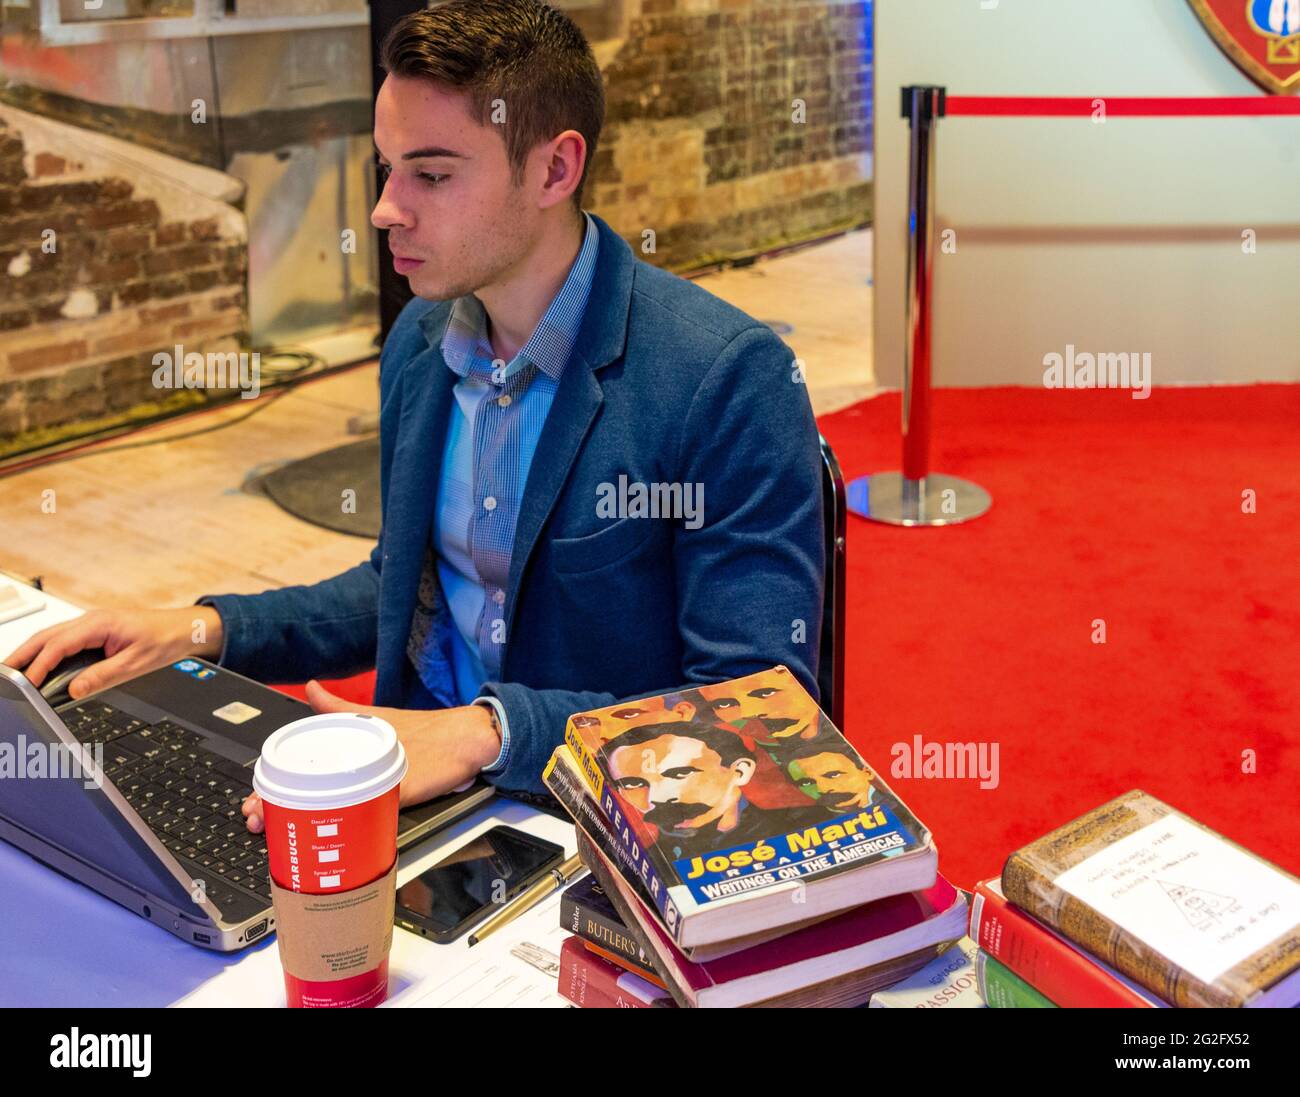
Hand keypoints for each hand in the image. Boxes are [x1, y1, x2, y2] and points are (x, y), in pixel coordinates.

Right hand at [2, 606, 223, 699]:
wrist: (183, 629)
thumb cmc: (164, 640)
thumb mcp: (135, 663)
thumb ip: (103, 676)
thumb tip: (75, 690)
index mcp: (99, 624)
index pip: (58, 645)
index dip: (39, 665)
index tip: (27, 683)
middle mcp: (91, 620)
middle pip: (46, 637)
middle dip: (22, 655)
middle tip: (4, 674)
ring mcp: (91, 624)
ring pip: (52, 637)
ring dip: (31, 652)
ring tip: (13, 671)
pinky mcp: (94, 631)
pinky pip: (64, 640)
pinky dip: (47, 652)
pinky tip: (39, 665)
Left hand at [241, 680, 500, 832]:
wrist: (466, 737)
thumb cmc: (425, 732)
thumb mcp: (373, 716)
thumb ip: (335, 705)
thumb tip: (311, 688)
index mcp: (351, 739)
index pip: (300, 760)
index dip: (270, 782)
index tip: (252, 799)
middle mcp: (360, 756)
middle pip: (305, 782)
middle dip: (273, 801)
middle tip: (255, 815)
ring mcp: (378, 774)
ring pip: (330, 799)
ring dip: (296, 814)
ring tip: (276, 825)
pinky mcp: (401, 790)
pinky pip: (370, 809)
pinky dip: (348, 822)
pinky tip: (328, 834)